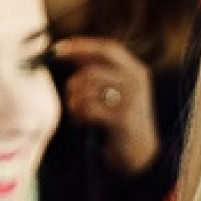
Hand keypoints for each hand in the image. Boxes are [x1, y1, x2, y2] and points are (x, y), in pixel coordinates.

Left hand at [53, 36, 159, 174]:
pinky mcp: (122, 119)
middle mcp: (136, 82)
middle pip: (92, 71)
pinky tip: (82, 121)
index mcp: (136, 71)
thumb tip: (69, 52)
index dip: (82, 46)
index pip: (108, 49)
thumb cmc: (122, 120)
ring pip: (86, 89)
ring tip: (78, 112)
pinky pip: (87, 108)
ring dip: (74, 101)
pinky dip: (78, 115)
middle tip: (69, 95)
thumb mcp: (117, 91)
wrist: (141, 154)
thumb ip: (99, 71)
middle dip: (73, 82)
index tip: (58, 48)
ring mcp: (131, 100)